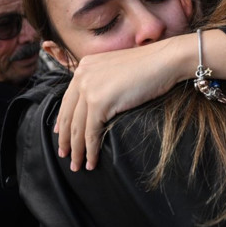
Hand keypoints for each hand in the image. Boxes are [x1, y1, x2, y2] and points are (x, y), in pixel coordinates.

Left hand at [55, 38, 189, 171]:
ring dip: (77, 150)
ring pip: (77, 127)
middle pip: (68, 115)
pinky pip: (90, 133)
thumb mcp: (118, 70)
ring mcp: (89, 88)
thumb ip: (104, 81)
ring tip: (76, 165)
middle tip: (65, 154)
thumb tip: (100, 100)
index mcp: (85, 66)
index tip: (60, 134)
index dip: (63, 120)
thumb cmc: (150, 66)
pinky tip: (92, 162)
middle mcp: (82, 75)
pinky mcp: (98, 102)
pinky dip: (90, 150)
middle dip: (65, 139)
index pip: (68, 99)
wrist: (165, 60)